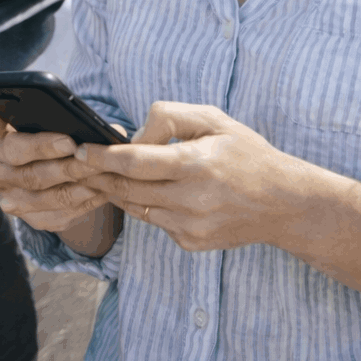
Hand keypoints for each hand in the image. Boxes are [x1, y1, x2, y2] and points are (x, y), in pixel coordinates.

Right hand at [0, 111, 107, 233]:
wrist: (49, 159)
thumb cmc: (41, 129)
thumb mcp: (25, 113)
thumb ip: (7, 111)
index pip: (14, 149)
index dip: (42, 146)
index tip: (70, 142)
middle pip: (34, 177)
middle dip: (68, 168)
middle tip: (95, 161)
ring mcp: (14, 202)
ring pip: (50, 200)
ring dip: (79, 189)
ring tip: (103, 177)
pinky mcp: (33, 220)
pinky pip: (59, 217)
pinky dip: (83, 205)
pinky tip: (101, 192)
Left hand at [76, 101, 305, 251]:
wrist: (283, 203)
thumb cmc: (247, 154)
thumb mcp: (213, 119)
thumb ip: (168, 118)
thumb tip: (132, 136)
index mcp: (197, 164)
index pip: (135, 162)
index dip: (102, 157)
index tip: (81, 149)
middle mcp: (192, 199)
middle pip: (127, 188)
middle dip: (97, 175)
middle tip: (76, 163)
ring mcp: (190, 226)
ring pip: (136, 207)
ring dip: (114, 191)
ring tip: (98, 175)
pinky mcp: (191, 242)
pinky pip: (154, 222)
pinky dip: (145, 206)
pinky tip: (147, 192)